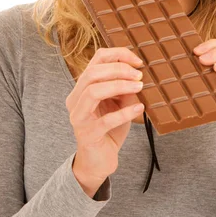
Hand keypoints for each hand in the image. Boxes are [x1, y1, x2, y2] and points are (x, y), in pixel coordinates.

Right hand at [66, 47, 144, 188]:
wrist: (99, 161)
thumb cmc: (109, 129)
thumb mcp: (119, 104)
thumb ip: (124, 89)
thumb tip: (137, 75)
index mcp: (82, 87)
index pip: (95, 60)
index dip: (118, 55)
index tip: (138, 61)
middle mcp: (75, 99)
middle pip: (92, 73)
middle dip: (119, 70)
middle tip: (139, 75)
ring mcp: (78, 117)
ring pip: (93, 91)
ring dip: (119, 86)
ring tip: (139, 87)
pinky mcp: (87, 134)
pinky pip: (105, 120)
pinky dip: (125, 113)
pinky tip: (140, 109)